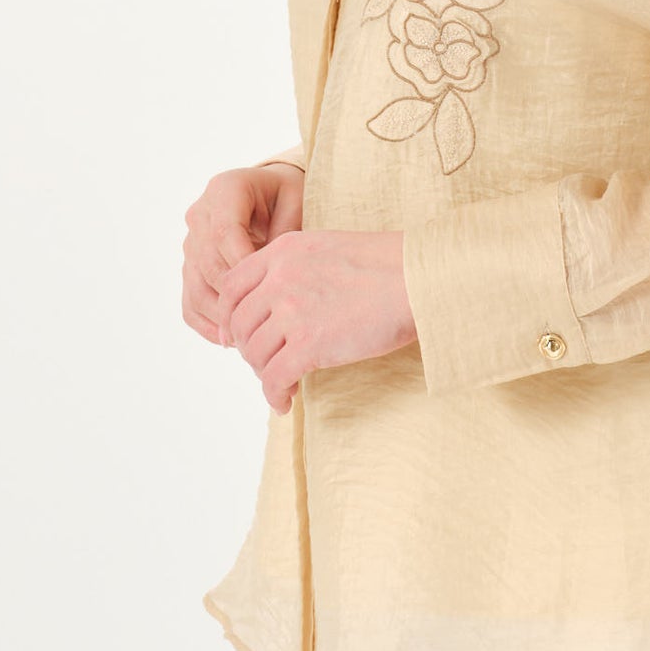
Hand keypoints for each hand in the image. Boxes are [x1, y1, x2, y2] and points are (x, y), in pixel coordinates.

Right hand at [181, 162, 305, 347]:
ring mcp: (191, 243)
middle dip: (234, 297)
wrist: (271, 194)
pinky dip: (207, 323)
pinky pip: (190, 301)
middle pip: (207, 264)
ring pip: (196, 287)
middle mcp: (200, 215)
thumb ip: (284, 234)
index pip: (224, 232)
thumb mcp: (296, 201)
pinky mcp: (190, 267)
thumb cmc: (288, 196)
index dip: (242, 265)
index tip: (266, 291)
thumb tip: (270, 280)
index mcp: (224, 189)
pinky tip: (230, 340)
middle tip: (261, 324)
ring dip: (219, 316)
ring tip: (248, 338)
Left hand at [215, 228, 415, 414]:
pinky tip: (286, 401)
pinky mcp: (309, 344)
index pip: (231, 285)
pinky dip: (275, 395)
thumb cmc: (390, 266)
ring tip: (283, 382)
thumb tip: (281, 303)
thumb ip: (298, 269)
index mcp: (284, 251)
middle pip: (240, 323)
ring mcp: (293, 310)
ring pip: (255, 353)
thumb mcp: (330, 248)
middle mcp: (281, 278)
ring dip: (265, 374)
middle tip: (266, 363)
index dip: (228, 316)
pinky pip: (274, 378)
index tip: (235, 336)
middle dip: (248, 349)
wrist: (421, 278)